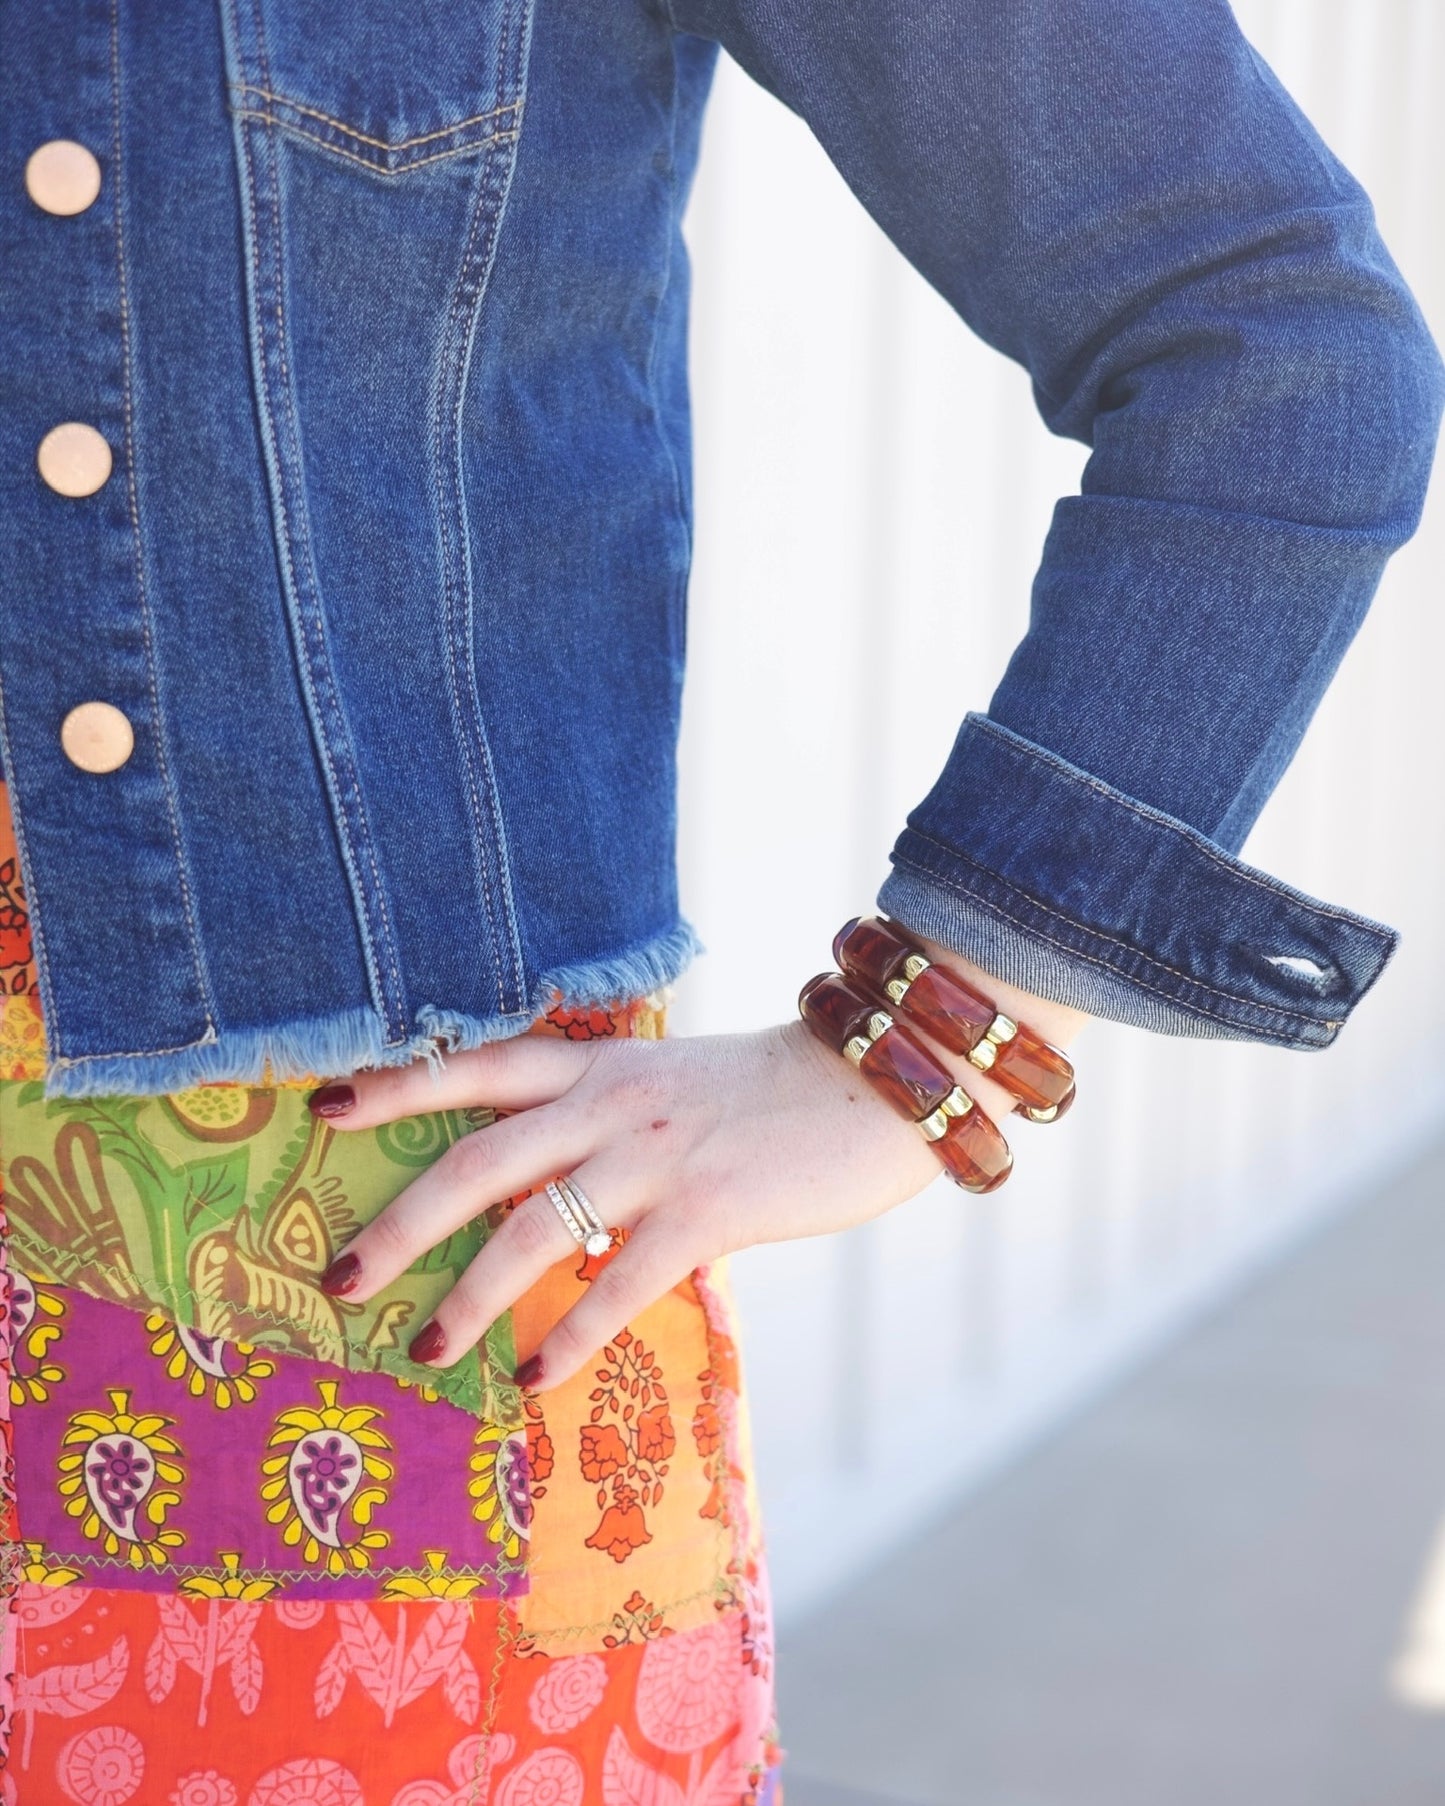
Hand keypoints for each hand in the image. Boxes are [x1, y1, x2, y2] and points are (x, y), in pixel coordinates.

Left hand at [309, 946, 1085, 1394]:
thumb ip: (603, 1118)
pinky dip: (568, 1333)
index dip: (396, 1084)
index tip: (322, 1106)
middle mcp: (609, 1102)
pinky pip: (616, 1281)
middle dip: (402, 1219)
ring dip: (468, 1295)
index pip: (476, 1065)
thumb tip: (540, 1189)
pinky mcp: (705, 1210)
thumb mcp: (669, 1082)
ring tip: (422, 1347)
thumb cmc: (767, 1091)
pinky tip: (531, 1376)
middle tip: (342, 1277)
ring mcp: (653, 1155)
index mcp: (597, 1066)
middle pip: (477, 1159)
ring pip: (532, 1230)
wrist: (871, 1083)